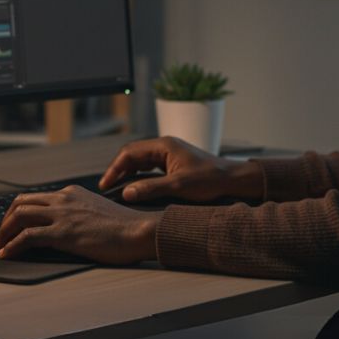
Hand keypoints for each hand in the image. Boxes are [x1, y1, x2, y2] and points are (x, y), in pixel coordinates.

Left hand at [0, 185, 161, 263]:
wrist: (138, 231)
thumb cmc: (124, 227)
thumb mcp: (97, 211)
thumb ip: (80, 213)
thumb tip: (68, 226)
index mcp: (71, 193)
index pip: (35, 198)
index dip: (17, 211)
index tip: (9, 225)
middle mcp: (63, 199)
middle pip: (21, 203)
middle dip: (4, 220)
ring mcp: (62, 215)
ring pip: (19, 216)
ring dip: (3, 232)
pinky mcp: (63, 233)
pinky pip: (28, 237)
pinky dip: (12, 245)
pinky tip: (7, 254)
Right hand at [99, 137, 264, 204]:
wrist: (233, 180)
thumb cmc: (210, 180)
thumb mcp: (178, 186)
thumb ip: (150, 189)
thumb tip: (126, 193)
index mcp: (164, 145)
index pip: (129, 152)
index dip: (114, 168)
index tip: (105, 184)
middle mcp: (165, 146)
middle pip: (132, 155)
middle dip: (118, 170)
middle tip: (107, 188)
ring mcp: (169, 154)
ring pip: (140, 161)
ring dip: (128, 173)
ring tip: (117, 189)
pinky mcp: (174, 163)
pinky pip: (150, 167)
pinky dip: (139, 176)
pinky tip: (135, 188)